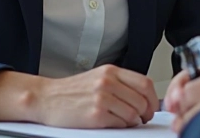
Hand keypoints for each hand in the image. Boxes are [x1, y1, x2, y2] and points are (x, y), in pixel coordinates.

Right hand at [34, 64, 159, 127]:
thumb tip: (143, 97)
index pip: (145, 83)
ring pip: (133, 114)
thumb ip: (119, 83)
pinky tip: (111, 123)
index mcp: (111, 71)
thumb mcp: (97, 77)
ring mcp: (102, 98)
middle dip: (145, 114)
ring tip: (123, 121)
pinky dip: (120, 127)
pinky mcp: (96, 115)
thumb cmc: (70, 91)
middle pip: (142, 101)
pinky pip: (120, 124)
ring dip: (132, 122)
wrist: (46, 98)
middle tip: (141, 119)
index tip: (151, 107)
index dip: (153, 99)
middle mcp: (108, 82)